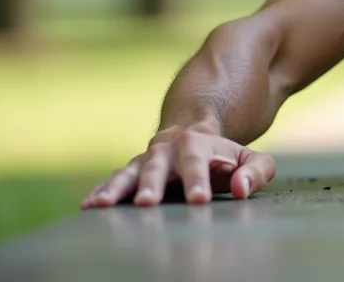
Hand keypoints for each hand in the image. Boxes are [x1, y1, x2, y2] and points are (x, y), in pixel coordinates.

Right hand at [81, 127, 276, 207]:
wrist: (195, 138)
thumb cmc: (227, 158)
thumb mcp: (251, 159)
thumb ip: (255, 171)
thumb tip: (241, 188)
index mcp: (198, 142)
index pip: (197, 160)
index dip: (198, 179)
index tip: (199, 200)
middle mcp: (166, 149)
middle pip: (158, 165)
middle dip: (153, 184)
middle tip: (149, 204)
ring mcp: (145, 160)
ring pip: (129, 172)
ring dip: (116, 189)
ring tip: (102, 205)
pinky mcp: (132, 173)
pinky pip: (114, 181)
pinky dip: (101, 191)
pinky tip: (88, 205)